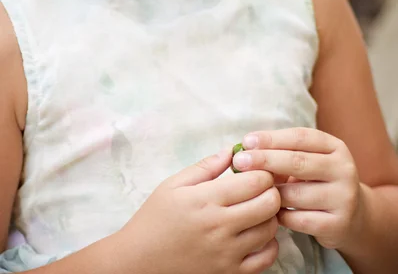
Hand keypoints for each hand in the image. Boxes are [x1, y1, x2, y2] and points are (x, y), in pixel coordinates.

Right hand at [119, 149, 280, 273]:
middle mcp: (220, 227)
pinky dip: (269, 244)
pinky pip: (266, 259)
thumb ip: (206, 167)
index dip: (262, 171)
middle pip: (269, 203)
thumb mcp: (173, 185)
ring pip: (271, 229)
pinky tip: (256, 234)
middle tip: (260, 188)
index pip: (255, 181)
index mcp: (206, 200)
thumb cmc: (155, 219)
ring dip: (270, 215)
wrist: (139, 262)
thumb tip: (232, 151)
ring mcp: (227, 254)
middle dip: (270, 190)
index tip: (254, 170)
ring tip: (256, 208)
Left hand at [232, 128, 361, 250]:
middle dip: (265, 160)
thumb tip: (246, 148)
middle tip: (240, 161)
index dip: (271, 138)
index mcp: (335, 147)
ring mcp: (344, 198)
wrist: (353, 217)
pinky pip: (299, 219)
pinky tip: (269, 212)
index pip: (300, 137)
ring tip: (252, 190)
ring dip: (270, 192)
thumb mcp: (309, 160)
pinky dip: (280, 215)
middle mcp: (344, 170)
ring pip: (295, 193)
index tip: (246, 141)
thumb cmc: (318, 180)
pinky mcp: (338, 224)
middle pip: (298, 162)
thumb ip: (284, 152)